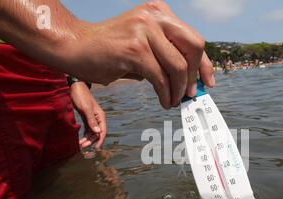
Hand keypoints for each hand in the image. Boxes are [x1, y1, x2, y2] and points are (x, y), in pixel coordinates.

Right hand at [65, 0, 214, 108]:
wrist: (75, 47)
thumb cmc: (109, 50)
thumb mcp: (142, 43)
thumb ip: (165, 54)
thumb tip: (189, 80)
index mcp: (159, 12)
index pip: (194, 38)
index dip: (205, 64)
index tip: (208, 82)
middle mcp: (154, 16)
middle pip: (194, 47)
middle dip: (195, 75)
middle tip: (190, 94)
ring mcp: (144, 30)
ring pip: (178, 66)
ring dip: (179, 90)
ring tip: (173, 101)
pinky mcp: (134, 49)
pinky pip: (160, 78)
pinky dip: (166, 94)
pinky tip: (164, 101)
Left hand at [70, 82, 106, 149]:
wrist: (75, 88)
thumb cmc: (81, 97)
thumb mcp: (86, 108)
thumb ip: (91, 120)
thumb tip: (97, 132)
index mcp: (100, 116)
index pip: (102, 131)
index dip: (100, 140)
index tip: (96, 148)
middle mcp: (98, 118)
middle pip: (97, 133)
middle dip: (91, 140)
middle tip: (83, 146)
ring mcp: (92, 119)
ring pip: (92, 132)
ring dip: (87, 139)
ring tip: (80, 144)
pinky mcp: (86, 118)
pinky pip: (87, 129)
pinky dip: (85, 135)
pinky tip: (80, 139)